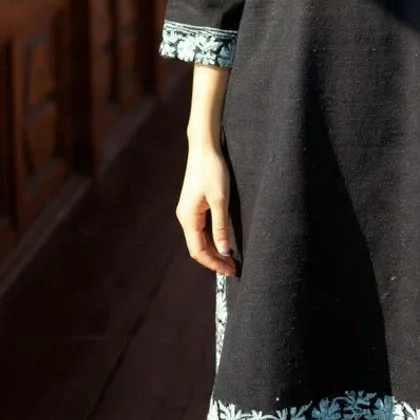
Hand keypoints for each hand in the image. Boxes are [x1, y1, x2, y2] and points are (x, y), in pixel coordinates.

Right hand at [177, 143, 237, 275]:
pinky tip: (223, 241)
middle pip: (198, 247)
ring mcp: (188, 211)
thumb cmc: (212, 171)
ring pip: (199, 239)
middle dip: (215, 259)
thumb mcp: (220, 199)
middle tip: (234, 267)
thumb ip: (221, 226)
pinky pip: (201, 228)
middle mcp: (185, 217)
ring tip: (230, 258)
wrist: (204, 148)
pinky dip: (212, 238)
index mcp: (188, 218)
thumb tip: (224, 251)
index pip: (198, 251)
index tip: (230, 270)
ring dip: (214, 250)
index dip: (214, 263)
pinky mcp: (194, 205)